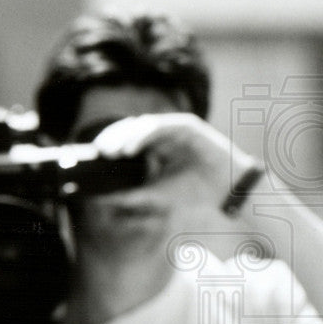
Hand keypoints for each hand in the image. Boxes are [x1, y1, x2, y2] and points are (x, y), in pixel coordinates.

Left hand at [93, 113, 258, 208]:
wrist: (229, 192)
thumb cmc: (197, 193)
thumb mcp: (157, 195)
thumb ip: (132, 195)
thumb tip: (102, 198)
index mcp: (156, 148)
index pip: (125, 140)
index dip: (108, 146)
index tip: (93, 160)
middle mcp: (163, 136)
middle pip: (130, 129)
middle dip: (112, 139)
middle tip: (98, 153)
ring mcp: (175, 129)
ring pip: (143, 125)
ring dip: (125, 136)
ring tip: (112, 151)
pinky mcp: (188, 127)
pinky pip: (161, 126)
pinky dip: (144, 134)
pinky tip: (132, 148)